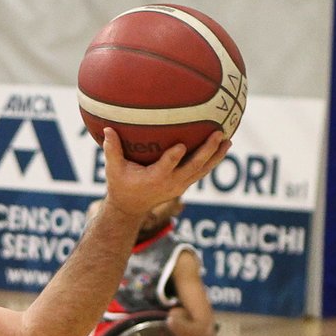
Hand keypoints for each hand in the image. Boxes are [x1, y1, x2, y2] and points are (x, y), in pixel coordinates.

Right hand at [99, 130, 228, 221]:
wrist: (131, 207)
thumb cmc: (121, 184)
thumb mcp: (113, 169)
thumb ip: (112, 150)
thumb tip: (107, 129)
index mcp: (154, 178)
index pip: (167, 166)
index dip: (174, 156)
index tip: (182, 144)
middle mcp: (171, 182)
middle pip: (194, 166)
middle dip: (207, 151)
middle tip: (218, 134)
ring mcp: (180, 184)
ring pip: (203, 169)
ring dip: (216, 156)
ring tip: (228, 140)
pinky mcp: (185, 183)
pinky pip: (202, 171)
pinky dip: (213, 160)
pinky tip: (223, 146)